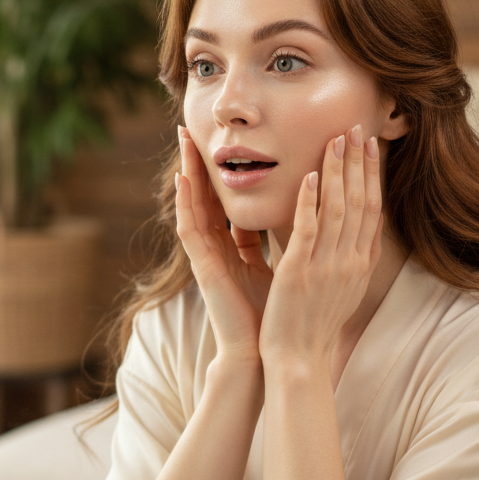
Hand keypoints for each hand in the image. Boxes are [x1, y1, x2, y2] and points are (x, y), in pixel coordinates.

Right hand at [174, 126, 271, 363]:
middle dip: (198, 162)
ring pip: (193, 204)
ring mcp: (206, 256)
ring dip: (186, 171)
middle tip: (190, 128)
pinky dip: (186, 203)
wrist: (266, 350)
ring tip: (183, 140)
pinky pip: (191, 229)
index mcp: (232, 246)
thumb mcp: (278, 265)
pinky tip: (184, 179)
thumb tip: (295, 213)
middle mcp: (215, 247)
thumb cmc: (272, 313)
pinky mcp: (203, 267)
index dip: (219, 171)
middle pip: (203, 195)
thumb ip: (275, 240)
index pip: (222, 200)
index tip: (219, 143)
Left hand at [259, 125, 381, 379]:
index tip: (370, 147)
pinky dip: (311, 201)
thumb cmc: (312, 326)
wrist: (299, 361)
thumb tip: (353, 237)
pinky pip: (308, 230)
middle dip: (359, 163)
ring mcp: (327, 266)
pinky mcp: (300, 272)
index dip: (371, 176)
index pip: (372, 210)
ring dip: (339, 172)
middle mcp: (350, 261)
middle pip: (361, 202)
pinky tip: (310, 176)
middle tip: (357, 128)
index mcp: (359, 264)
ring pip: (338, 209)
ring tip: (337, 139)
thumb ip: (345, 260)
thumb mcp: (340, 289)